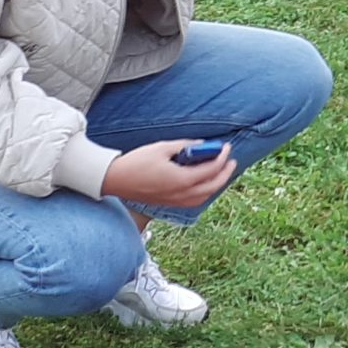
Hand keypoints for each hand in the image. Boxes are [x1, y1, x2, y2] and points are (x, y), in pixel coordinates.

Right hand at [101, 139, 241, 207]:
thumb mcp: (162, 148)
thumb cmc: (136, 162)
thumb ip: (185, 146)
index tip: (226, 147)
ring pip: (205, 196)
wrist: (115, 180)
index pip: (211, 170)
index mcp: (182, 180)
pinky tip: (203, 184)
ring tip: (221, 172)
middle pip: (213, 186)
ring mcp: (175, 201)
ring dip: (216, 185)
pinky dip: (204, 192)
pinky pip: (194, 201)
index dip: (222, 157)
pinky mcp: (168, 203)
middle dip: (225, 173)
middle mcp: (181, 194)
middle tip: (231, 161)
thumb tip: (201, 144)